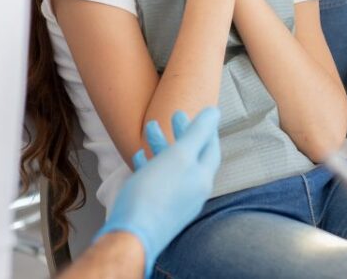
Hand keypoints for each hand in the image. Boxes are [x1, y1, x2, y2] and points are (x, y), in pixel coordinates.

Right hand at [95, 108, 221, 277]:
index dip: (206, 128)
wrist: (131, 235)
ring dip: (163, 145)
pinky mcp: (157, 209)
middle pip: (191, 156)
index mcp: (202, 178)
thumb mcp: (179, 155)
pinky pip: (158, 181)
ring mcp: (175, 202)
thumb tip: (215, 112)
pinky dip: (151, 164)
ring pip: (172, 166)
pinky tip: (139, 157)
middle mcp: (193, 191)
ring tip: (149, 128)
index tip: (198, 112)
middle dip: (183, 134)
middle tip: (173, 115)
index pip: (211, 148)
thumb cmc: (155, 193)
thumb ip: (198, 133)